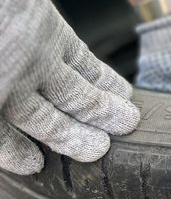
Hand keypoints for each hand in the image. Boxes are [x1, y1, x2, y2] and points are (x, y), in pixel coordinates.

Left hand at [0, 0, 139, 174]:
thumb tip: (8, 112)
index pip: (2, 140)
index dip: (17, 154)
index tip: (33, 165)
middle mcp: (14, 89)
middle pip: (51, 124)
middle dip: (79, 139)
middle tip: (104, 147)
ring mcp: (38, 62)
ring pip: (79, 97)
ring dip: (106, 111)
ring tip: (129, 120)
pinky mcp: (55, 33)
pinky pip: (86, 64)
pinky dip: (105, 79)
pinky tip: (121, 89)